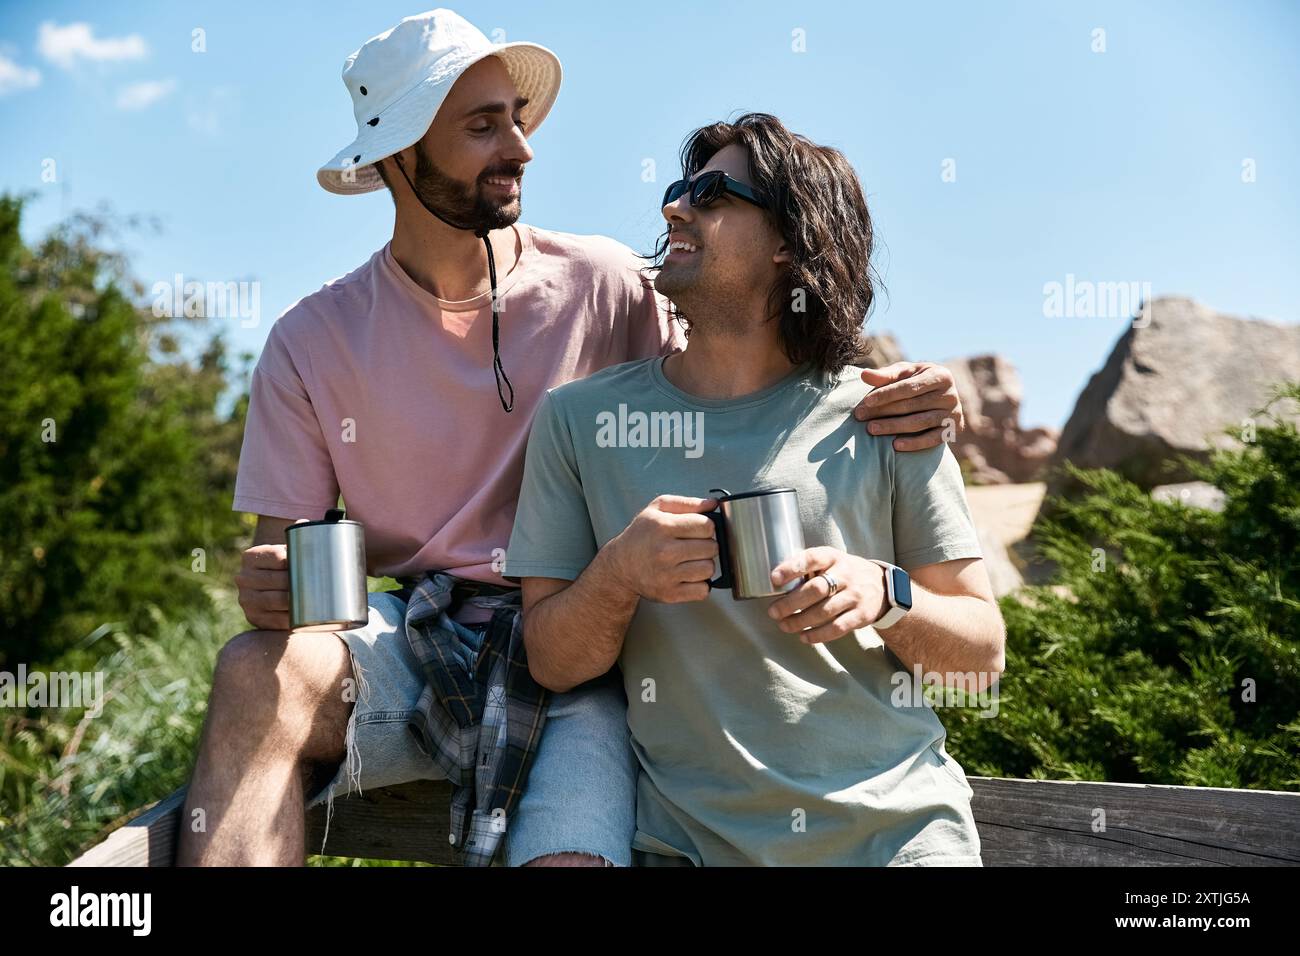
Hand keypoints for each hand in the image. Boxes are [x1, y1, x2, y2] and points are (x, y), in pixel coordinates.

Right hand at [234, 519, 306, 629]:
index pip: (277, 558)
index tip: (313, 565)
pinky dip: (289, 620)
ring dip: (295, 602)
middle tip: (321, 585)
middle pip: (277, 580)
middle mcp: (243, 577)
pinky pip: (273, 620)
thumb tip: (302, 523)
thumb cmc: (286, 565)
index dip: (296, 563)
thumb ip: (297, 535)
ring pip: (274, 600)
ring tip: (314, 600)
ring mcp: (246, 599)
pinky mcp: (253, 618)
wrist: (271, 587)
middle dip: (299, 583)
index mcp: (251, 556)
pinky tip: (302, 618)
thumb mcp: (287, 549)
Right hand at [606, 495, 718, 603]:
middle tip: (693, 546)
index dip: (706, 526)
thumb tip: (713, 504)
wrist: (620, 566)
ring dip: (704, 565)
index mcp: (663, 527)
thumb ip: (687, 503)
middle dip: (706, 545)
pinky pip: (702, 590)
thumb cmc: (641, 535)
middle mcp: (664, 552)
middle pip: (711, 548)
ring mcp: (666, 575)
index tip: (698, 530)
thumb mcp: (657, 509)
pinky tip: (688, 576)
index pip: (706, 526)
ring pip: (709, 569)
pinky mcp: (669, 594)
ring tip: (690, 561)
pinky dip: (700, 585)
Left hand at [766, 547, 887, 643]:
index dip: (792, 568)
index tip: (774, 579)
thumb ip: (808, 567)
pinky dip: (818, 635)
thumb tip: (776, 581)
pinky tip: (804, 637)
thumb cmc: (843, 572)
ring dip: (800, 621)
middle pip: (816, 589)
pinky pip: (837, 628)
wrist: (881, 586)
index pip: (812, 558)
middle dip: (791, 603)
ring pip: (824, 611)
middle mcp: (846, 574)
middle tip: (773, 612)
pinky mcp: (861, 615)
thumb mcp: (830, 560)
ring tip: (784, 626)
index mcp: (833, 557)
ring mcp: (855, 595)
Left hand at [854, 362, 963, 450]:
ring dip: (893, 427)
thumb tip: (864, 375)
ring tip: (871, 429)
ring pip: (919, 422)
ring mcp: (953, 414)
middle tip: (860, 416)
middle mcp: (950, 394)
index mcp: (940, 375)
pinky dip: (914, 443)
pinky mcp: (953, 430)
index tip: (866, 401)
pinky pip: (932, 440)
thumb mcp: (904, 374)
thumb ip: (885, 375)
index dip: (886, 394)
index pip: (909, 387)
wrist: (939, 398)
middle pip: (912, 405)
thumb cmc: (916, 381)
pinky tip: (894, 446)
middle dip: (883, 411)